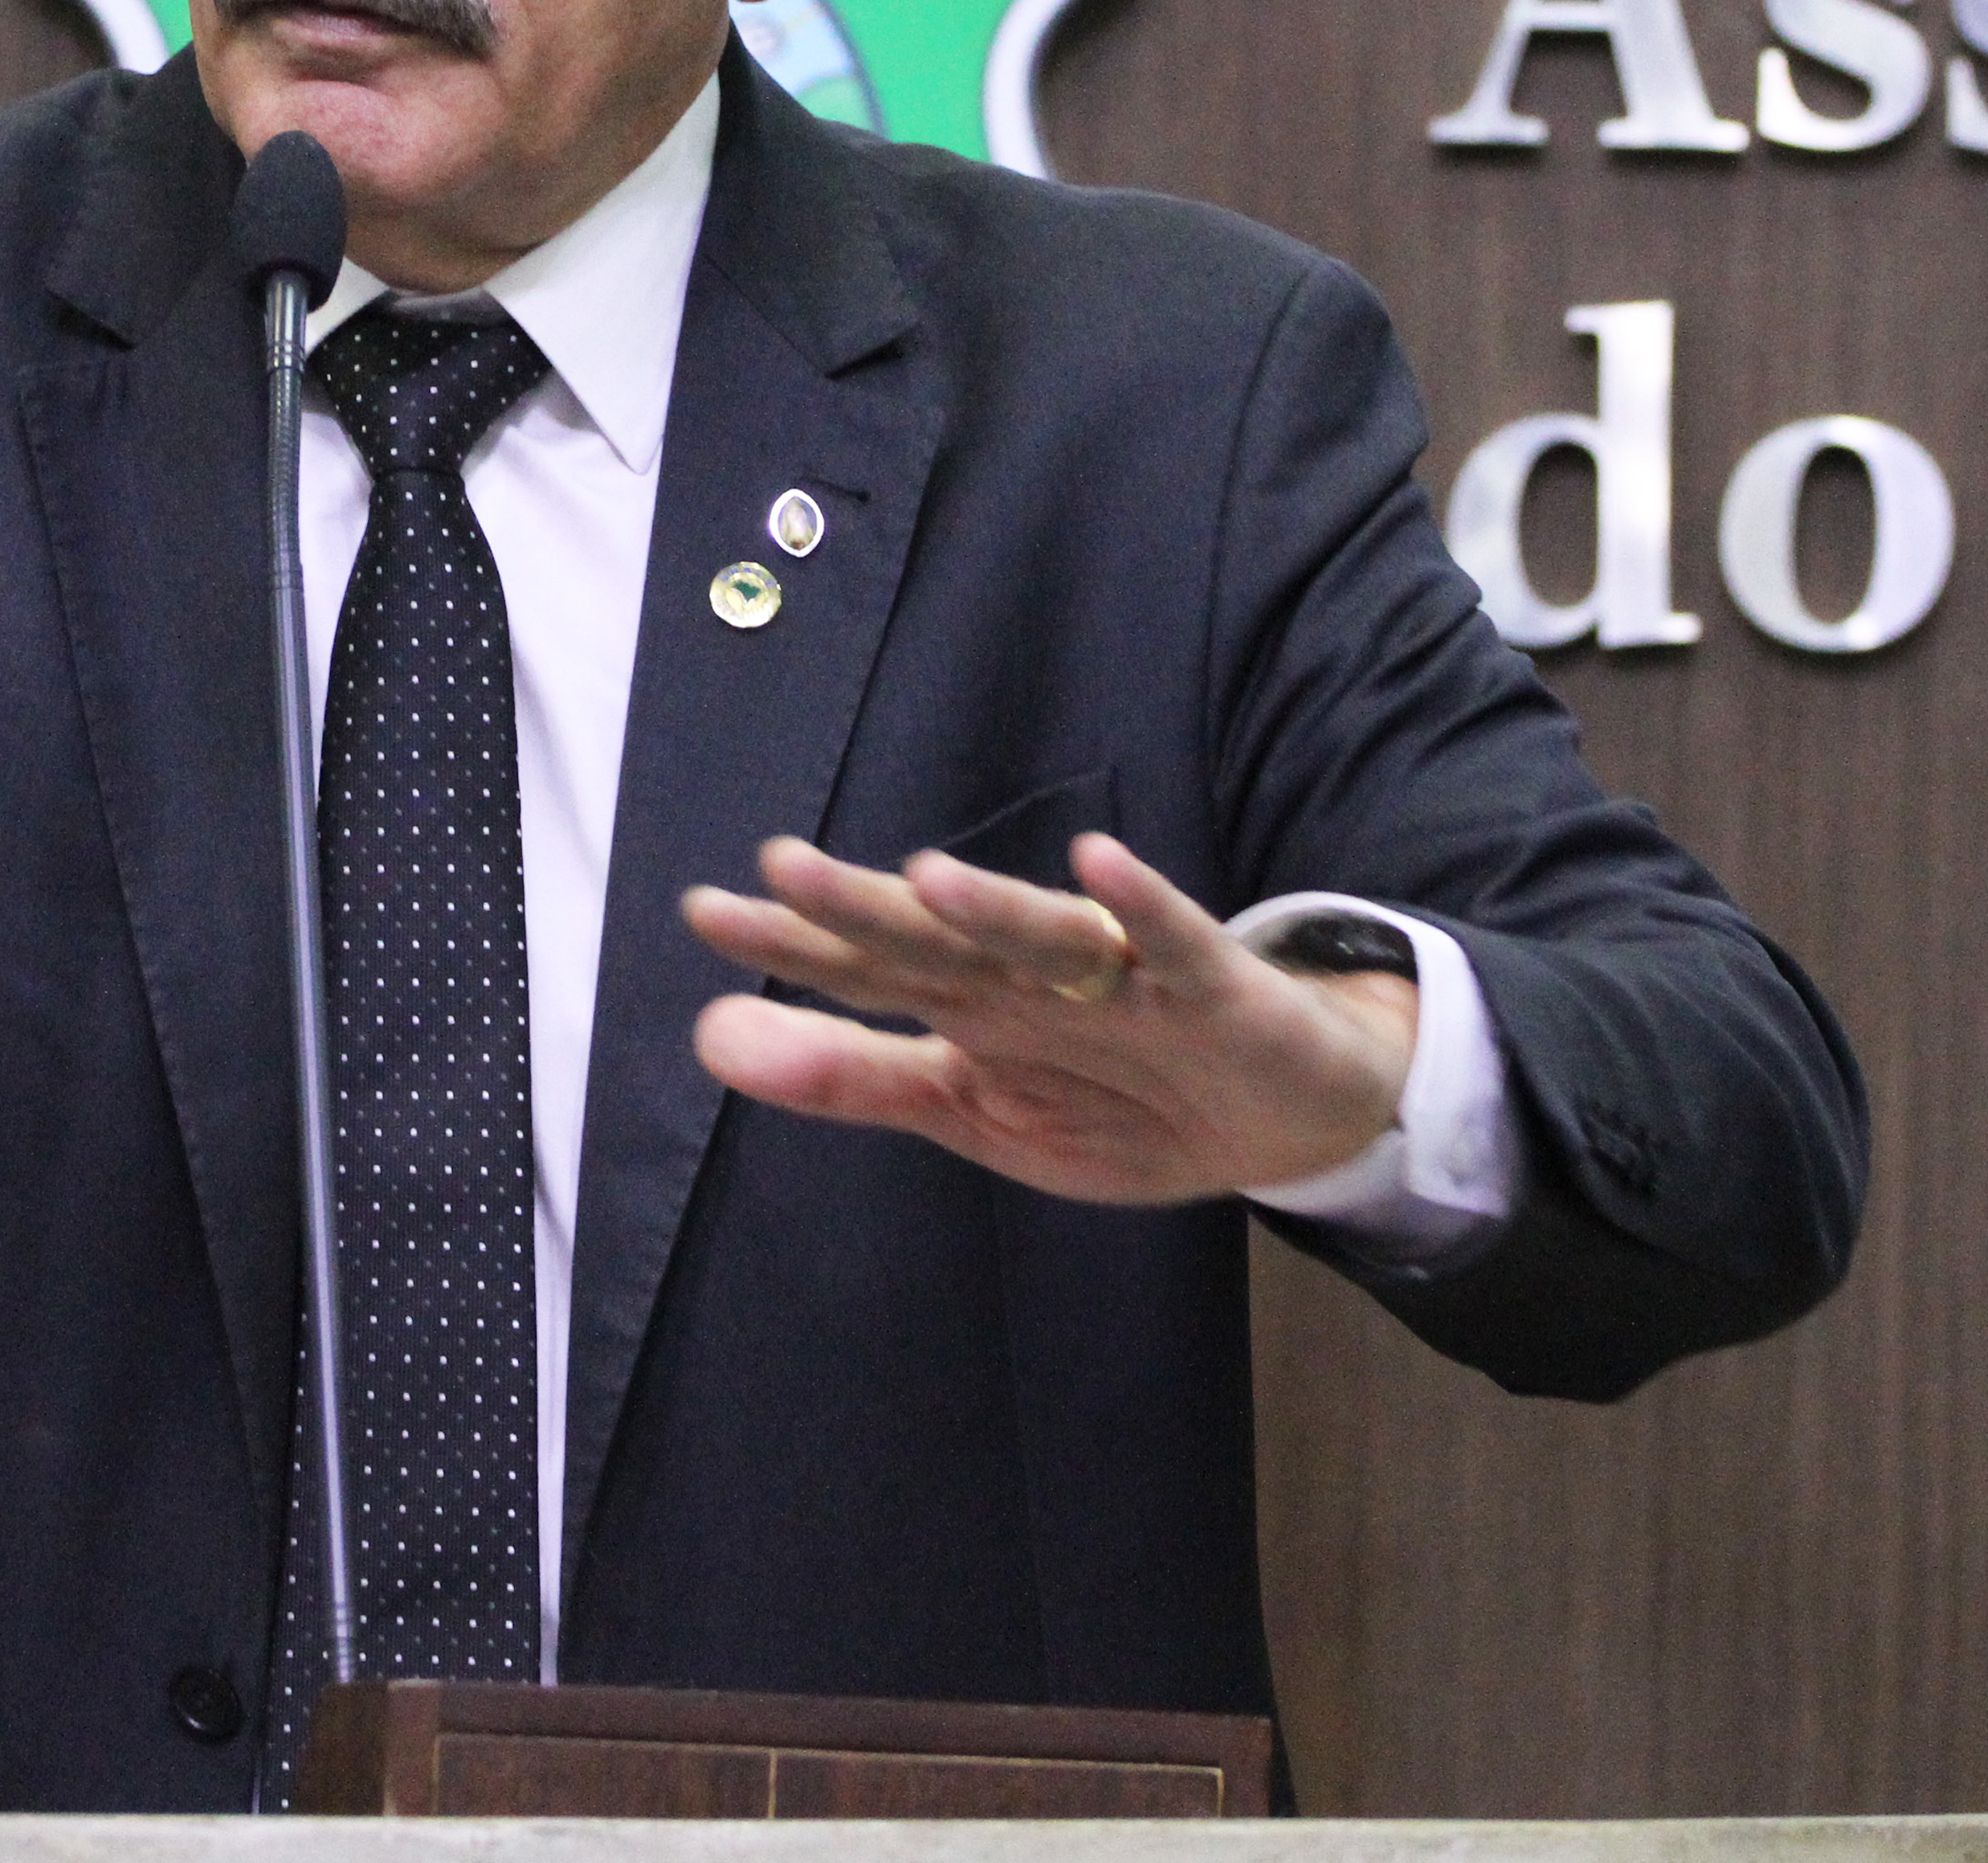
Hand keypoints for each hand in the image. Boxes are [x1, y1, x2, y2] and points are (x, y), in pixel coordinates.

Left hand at [680, 832, 1416, 1204]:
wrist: (1282, 1124)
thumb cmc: (1116, 1100)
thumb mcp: (969, 1110)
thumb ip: (847, 1075)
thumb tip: (708, 1036)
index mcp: (968, 1005)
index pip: (864, 969)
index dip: (790, 946)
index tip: (705, 913)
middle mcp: (1030, 975)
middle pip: (937, 940)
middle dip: (863, 910)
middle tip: (780, 869)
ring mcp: (1120, 977)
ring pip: (1045, 935)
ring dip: (991, 907)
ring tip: (922, 875)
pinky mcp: (1210, 987)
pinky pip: (1173, 943)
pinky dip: (1142, 908)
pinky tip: (1099, 863)